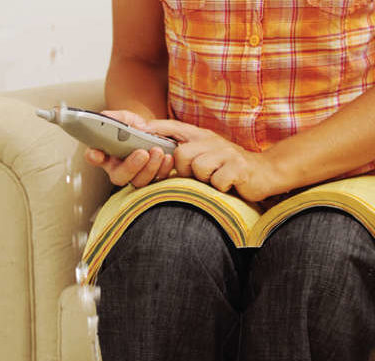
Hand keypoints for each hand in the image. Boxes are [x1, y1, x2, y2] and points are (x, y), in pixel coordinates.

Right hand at [84, 109, 173, 187]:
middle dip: (130, 166)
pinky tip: (168, 157)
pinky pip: (157, 181)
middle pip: (118, 176)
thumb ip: (116, 117)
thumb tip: (108, 118)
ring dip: (149, 168)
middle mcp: (118, 168)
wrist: (158, 134)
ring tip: (158, 151)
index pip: (94, 156)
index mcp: (107, 153)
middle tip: (142, 153)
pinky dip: (163, 169)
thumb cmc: (138, 127)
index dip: (94, 156)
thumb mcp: (127, 118)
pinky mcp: (152, 179)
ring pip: (138, 181)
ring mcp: (136, 176)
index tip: (97, 154)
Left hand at [144, 119, 281, 202]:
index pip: (174, 127)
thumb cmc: (229, 167)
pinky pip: (217, 182)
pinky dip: (220, 188)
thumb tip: (156, 158)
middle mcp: (213, 141)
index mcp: (202, 137)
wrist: (266, 172)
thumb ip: (185, 154)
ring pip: (198, 168)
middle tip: (198, 177)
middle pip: (182, 154)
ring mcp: (227, 153)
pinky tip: (228, 185)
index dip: (156, 128)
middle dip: (184, 170)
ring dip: (204, 181)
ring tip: (215, 180)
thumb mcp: (206, 156)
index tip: (139, 128)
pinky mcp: (239, 168)